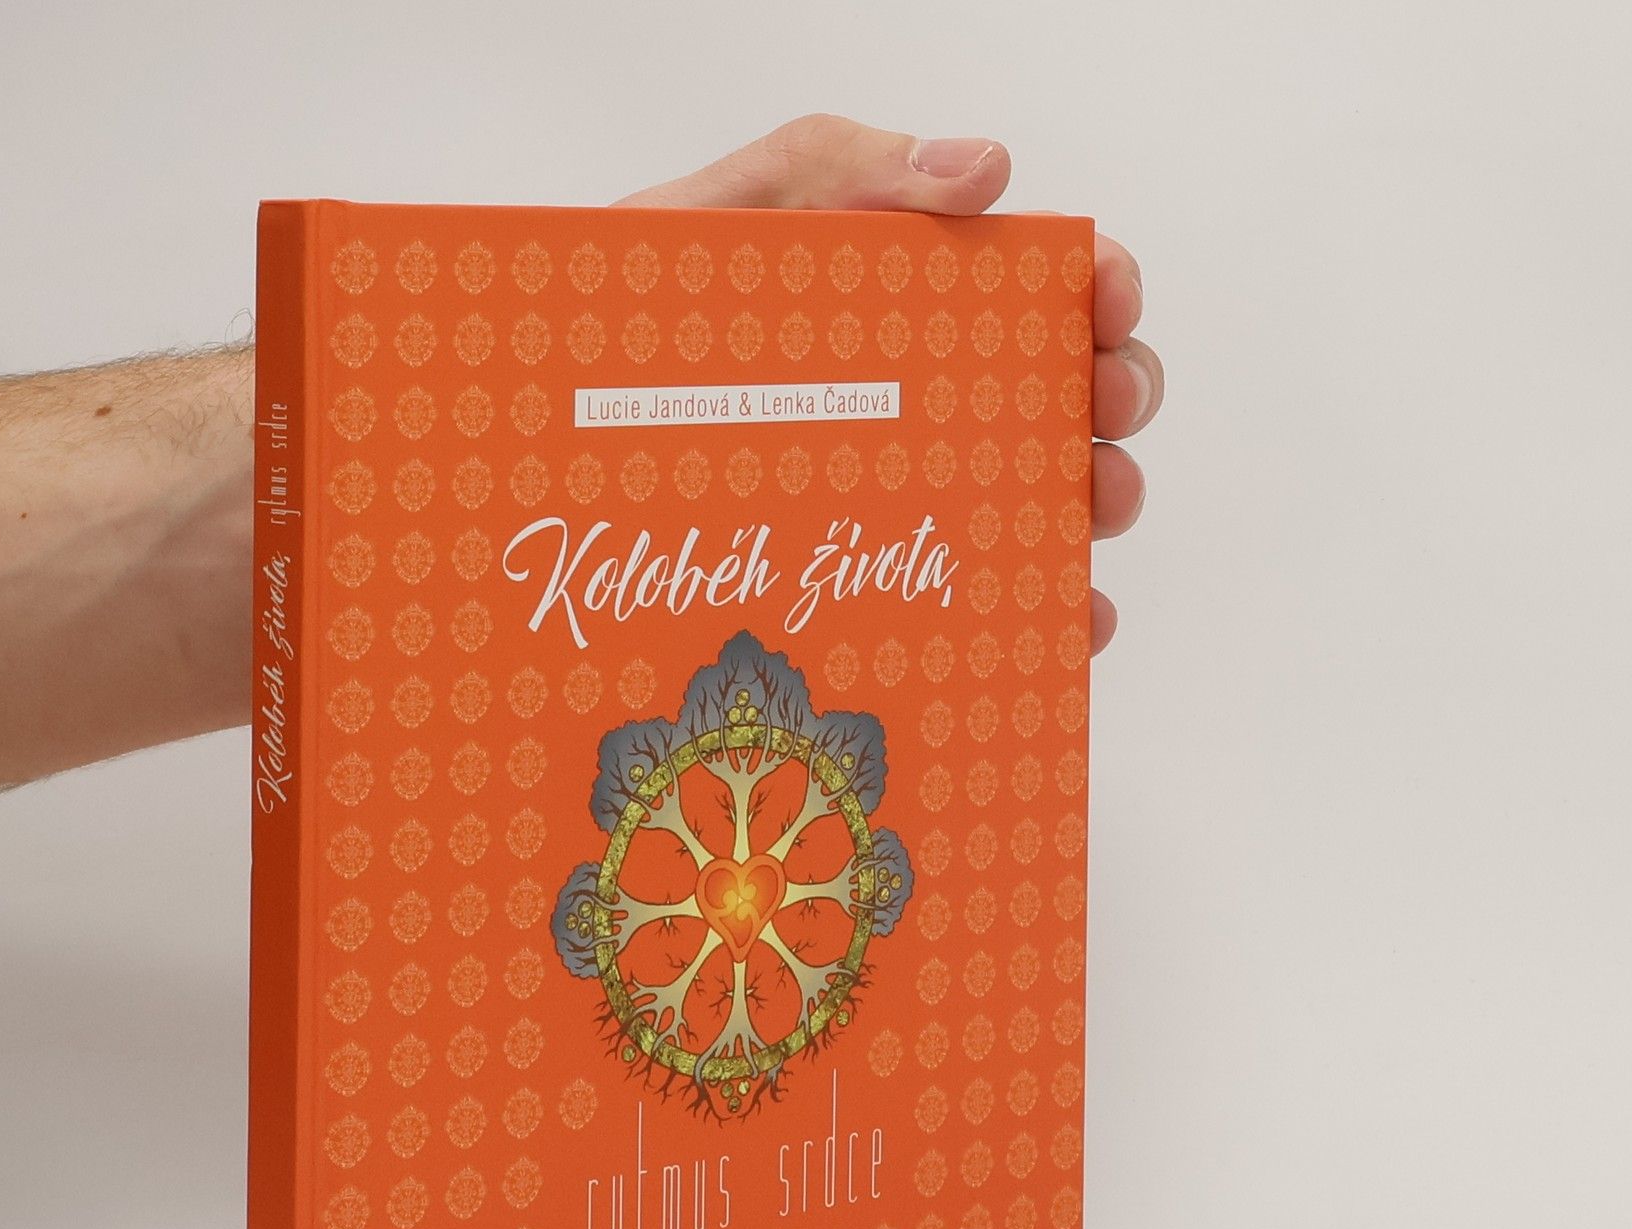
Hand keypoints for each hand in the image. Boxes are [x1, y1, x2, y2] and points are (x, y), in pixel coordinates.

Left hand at [621, 116, 1159, 653]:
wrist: (549, 438)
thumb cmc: (633, 323)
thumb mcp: (719, 220)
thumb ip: (837, 170)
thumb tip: (985, 172)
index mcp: (906, 302)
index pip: (1038, 283)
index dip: (1097, 285)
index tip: (1104, 302)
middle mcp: (926, 401)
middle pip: (1065, 394)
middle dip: (1114, 396)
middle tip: (1098, 412)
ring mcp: (910, 495)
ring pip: (1046, 499)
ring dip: (1096, 502)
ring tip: (1089, 514)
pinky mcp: (881, 582)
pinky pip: (987, 604)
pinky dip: (1052, 615)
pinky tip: (1070, 625)